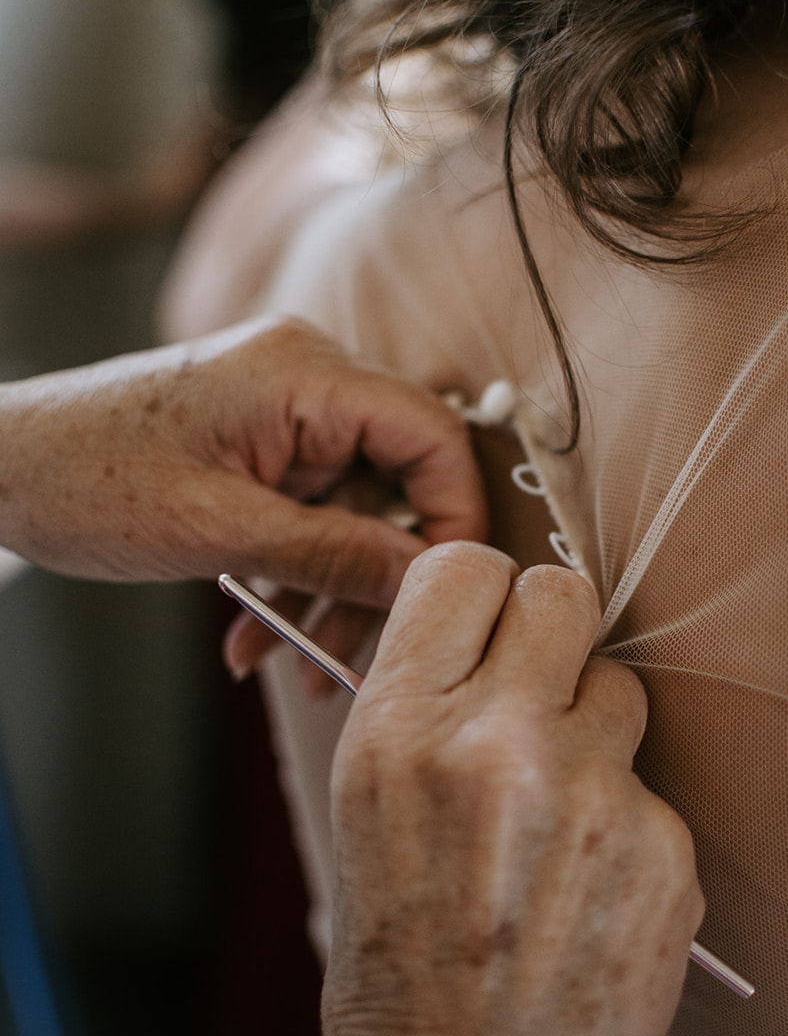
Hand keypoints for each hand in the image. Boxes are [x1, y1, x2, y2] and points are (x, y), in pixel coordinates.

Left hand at [0, 322, 485, 650]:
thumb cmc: (86, 482)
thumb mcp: (221, 533)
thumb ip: (336, 554)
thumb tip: (430, 580)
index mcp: (307, 372)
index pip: (433, 437)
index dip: (452, 520)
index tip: (443, 598)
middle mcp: (309, 378)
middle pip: (396, 483)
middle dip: (375, 578)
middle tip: (347, 656)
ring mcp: (285, 410)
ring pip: (353, 511)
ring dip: (326, 592)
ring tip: (285, 663)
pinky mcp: (263, 442)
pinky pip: (311, 513)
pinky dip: (293, 574)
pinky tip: (255, 635)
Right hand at [237, 543, 703, 1035]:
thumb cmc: (392, 989)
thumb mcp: (358, 829)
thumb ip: (416, 719)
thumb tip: (470, 643)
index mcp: (399, 733)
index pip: (464, 568)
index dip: (475, 596)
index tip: (482, 626)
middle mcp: (500, 746)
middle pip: (563, 594)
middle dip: (549, 634)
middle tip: (534, 694)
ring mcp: (596, 798)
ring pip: (621, 690)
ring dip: (593, 733)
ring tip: (557, 823)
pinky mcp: (668, 853)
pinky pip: (654, 790)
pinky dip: (628, 827)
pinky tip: (590, 900)